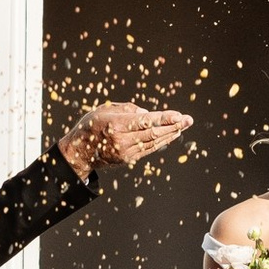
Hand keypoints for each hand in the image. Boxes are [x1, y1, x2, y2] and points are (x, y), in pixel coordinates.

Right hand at [60, 101, 190, 177]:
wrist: (80, 152)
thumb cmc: (92, 125)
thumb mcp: (105, 110)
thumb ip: (128, 109)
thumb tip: (149, 114)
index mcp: (115, 125)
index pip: (144, 121)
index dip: (163, 118)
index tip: (178, 115)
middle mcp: (121, 140)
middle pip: (153, 133)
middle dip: (173, 126)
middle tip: (188, 119)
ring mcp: (126, 152)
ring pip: (154, 142)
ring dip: (171, 133)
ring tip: (184, 125)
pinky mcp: (129, 159)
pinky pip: (149, 149)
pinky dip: (162, 141)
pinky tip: (172, 134)